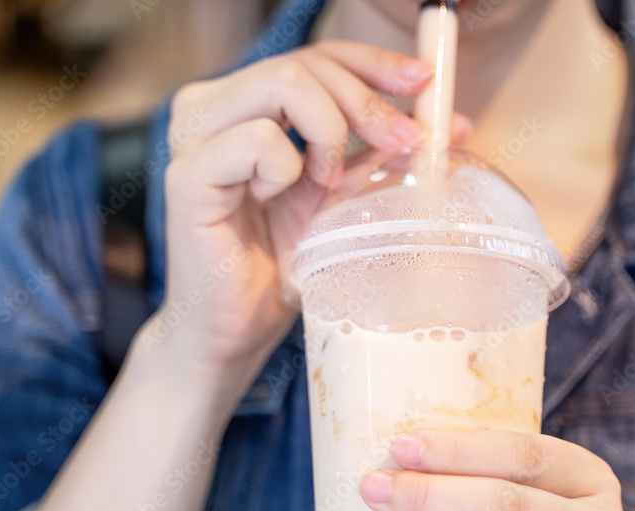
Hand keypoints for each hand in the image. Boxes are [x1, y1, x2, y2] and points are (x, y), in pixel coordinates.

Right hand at [148, 41, 471, 385]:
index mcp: (244, 104)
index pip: (315, 57)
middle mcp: (211, 108)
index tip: (423, 82)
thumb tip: (448, 122)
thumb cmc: (279, 266)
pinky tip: (275, 197)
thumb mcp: (340, 197)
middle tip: (405, 141)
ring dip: (328, 131)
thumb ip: (377, 152)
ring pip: (282, 83)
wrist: (235, 330)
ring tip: (328, 181)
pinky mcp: (186, 175)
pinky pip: (257, 139)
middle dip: (367, 100)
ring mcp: (192, 137)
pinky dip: (285, 167)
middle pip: (303, 64)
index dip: (373, 63)